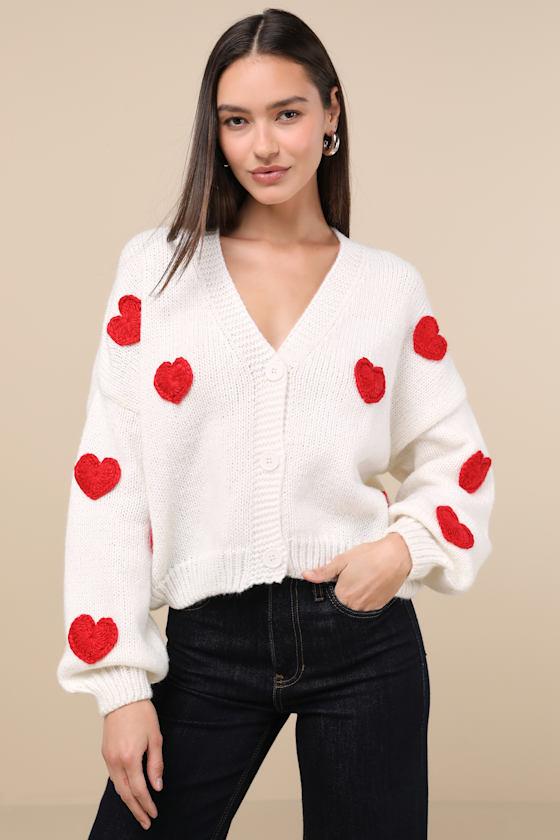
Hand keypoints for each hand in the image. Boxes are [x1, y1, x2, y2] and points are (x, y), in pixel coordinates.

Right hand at [101, 699, 163, 829]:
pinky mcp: (105, 753)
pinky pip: (113, 777)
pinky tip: (129, 792)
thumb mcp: (155, 737)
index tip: (154, 813)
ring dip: (128, 801)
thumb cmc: (141, 713)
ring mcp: (108, 758)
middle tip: (146, 821)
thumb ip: (156, 764)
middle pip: (126, 794)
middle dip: (136, 810)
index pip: (139, 790)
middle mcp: (116, 761)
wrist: (122, 696)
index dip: (147, 804)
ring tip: (138, 811)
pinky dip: (121, 788)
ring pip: (117, 787)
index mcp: (130, 758)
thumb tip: (157, 786)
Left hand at [301, 533, 411, 610]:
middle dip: (342, 594)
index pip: (329, 599)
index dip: (332, 588)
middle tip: (350, 578)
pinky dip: (365, 598)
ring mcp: (369, 608)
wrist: (397, 556)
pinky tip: (369, 585)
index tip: (335, 580)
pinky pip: (367, 607)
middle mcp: (355, 606)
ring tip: (361, 580)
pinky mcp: (379, 606)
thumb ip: (324, 572)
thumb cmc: (369, 556)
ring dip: (354, 597)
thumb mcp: (343, 560)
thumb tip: (306, 575)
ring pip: (354, 606)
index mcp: (343, 595)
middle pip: (342, 604)